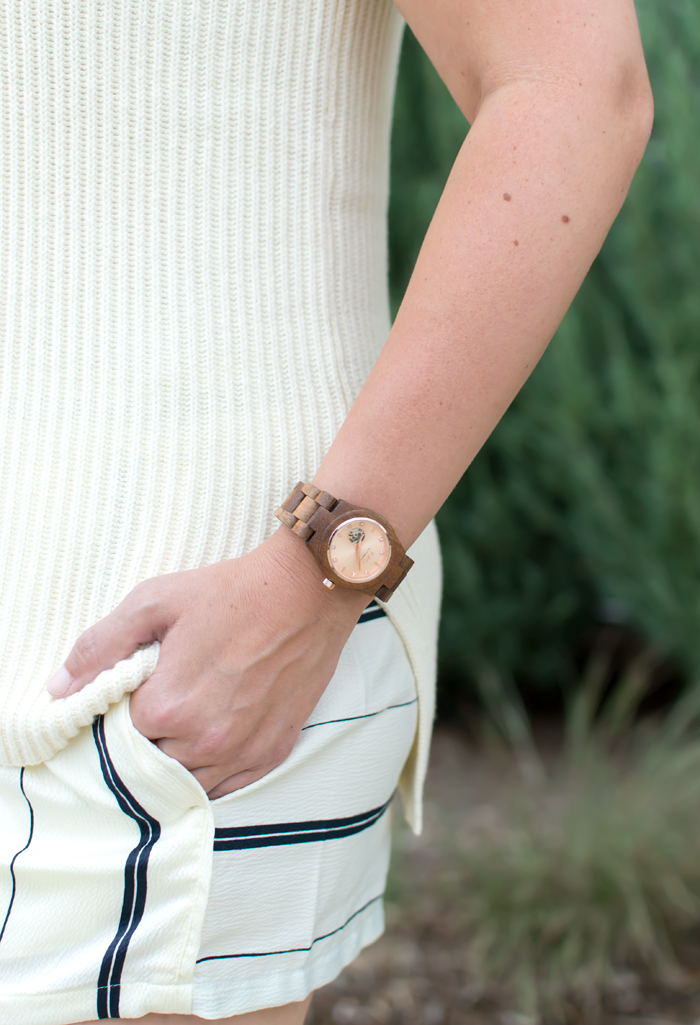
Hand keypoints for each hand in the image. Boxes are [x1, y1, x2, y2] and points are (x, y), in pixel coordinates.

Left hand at [46, 529, 369, 797]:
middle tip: (168, 693)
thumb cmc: (231, 592)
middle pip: (150, 762)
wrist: (307, 591)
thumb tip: (60, 688)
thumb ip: (101, 646)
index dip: (124, 709)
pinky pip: (225, 788)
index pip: (118, 734)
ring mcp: (242, 752)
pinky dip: (211, 771)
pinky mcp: (272, 753)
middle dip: (150, 735)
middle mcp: (205, 742)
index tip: (140, 685)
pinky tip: (212, 736)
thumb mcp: (155, 601)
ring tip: (191, 712)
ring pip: (185, 782)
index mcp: (169, 707)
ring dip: (178, 757)